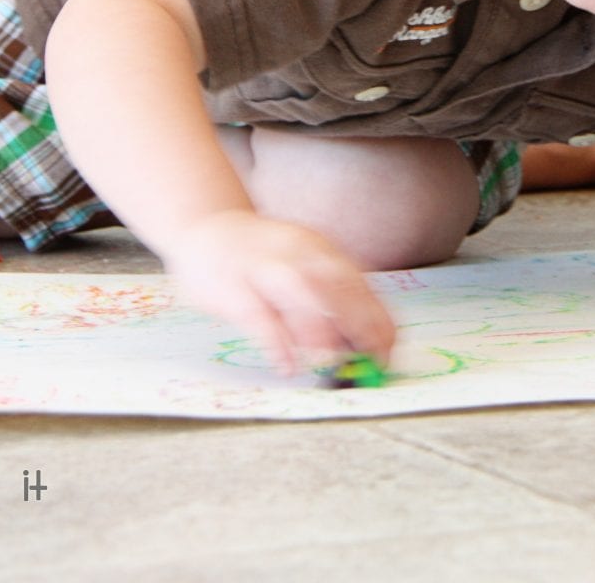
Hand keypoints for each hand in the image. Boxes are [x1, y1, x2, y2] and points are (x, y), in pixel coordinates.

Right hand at [160, 210, 395, 374]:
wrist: (205, 229)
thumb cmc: (260, 257)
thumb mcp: (299, 264)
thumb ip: (327, 297)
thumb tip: (359, 342)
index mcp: (317, 249)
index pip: (356, 283)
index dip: (376, 317)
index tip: (389, 349)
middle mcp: (295, 253)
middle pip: (334, 284)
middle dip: (359, 322)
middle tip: (372, 359)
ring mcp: (263, 266)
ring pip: (299, 291)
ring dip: (321, 328)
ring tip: (333, 361)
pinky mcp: (232, 286)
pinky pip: (257, 315)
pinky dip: (275, 342)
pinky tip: (287, 365)